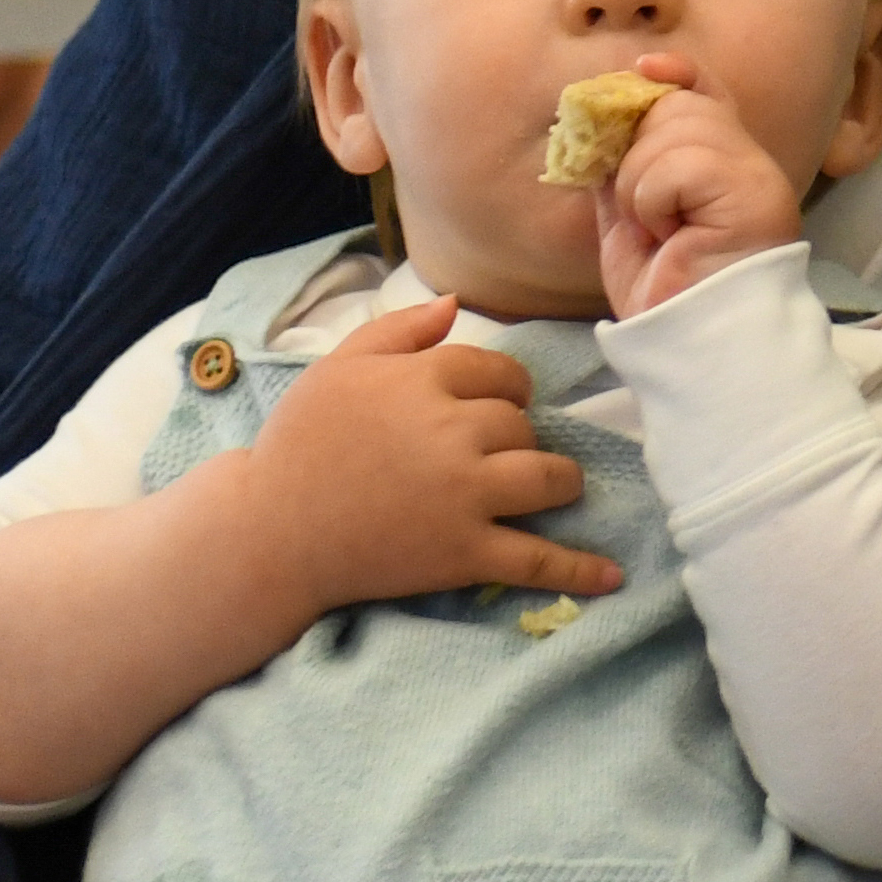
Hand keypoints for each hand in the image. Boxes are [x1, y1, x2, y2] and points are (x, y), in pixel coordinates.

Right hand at [231, 301, 613, 618]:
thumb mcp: (341, 366)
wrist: (270, 534)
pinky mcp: (464, 554)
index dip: (502, 388)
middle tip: (497, 451)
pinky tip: (611, 578)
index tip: (494, 402)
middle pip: (521, 423)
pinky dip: (578, 568)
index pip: (499, 372)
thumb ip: (400, 330)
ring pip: (547, 476)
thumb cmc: (300, 443)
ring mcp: (464, 497)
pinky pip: (535, 560)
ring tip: (556, 485)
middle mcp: (454, 433)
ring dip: (559, 479)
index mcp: (426, 381)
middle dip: (518, 434)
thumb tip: (455, 303)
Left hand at [591, 73, 804, 315]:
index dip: (675, 73)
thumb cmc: (665, 296)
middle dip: (637, 150)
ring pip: (673, 125)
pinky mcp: (751, 190)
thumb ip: (620, 172)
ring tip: (655, 228)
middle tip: (641, 211)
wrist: (693, 347)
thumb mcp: (627, 223)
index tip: (643, 68)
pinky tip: (667, 232)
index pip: (706, 92)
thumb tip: (595, 125)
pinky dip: (654, 197)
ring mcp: (753, 173)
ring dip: (640, 181)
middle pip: (679, 103)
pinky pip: (678, 162)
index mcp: (722, 166)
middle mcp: (747, 160)